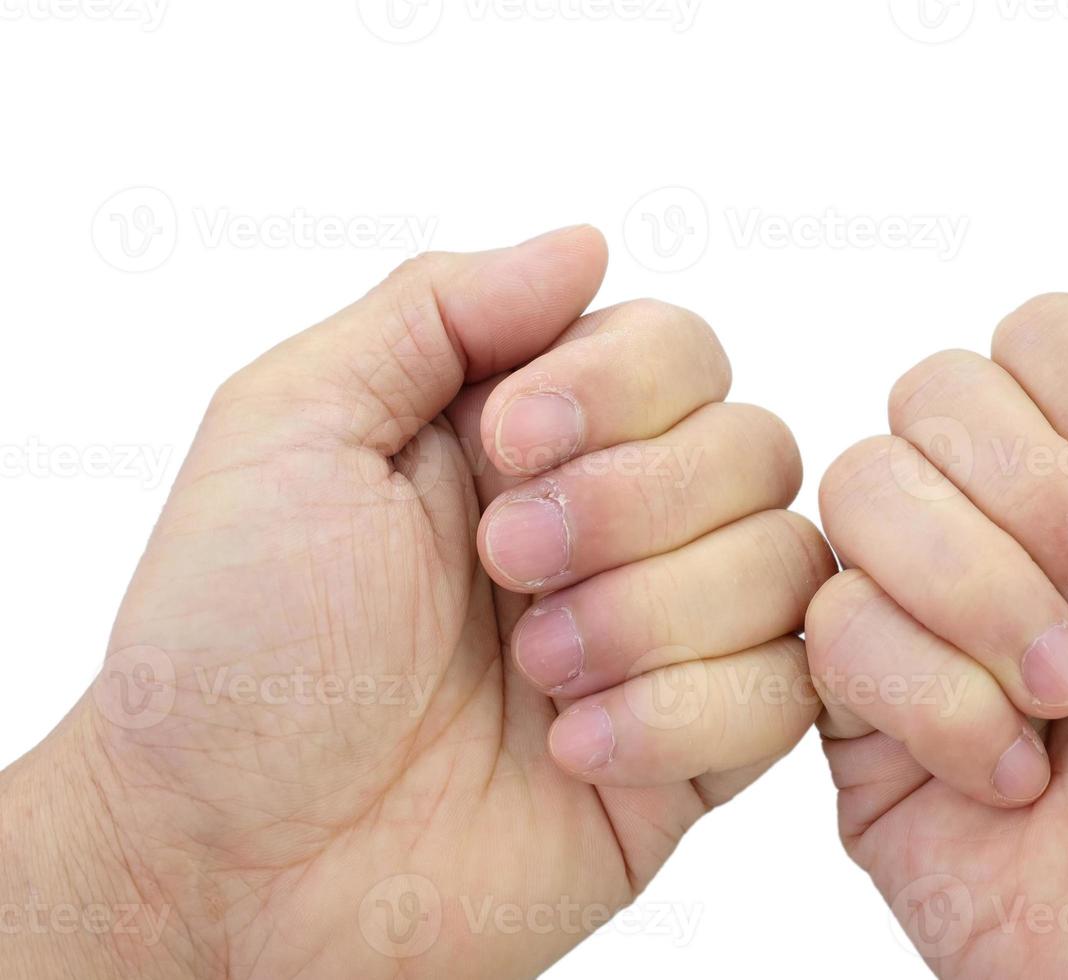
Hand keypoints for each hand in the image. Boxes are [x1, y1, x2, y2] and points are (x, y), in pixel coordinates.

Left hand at [0, 226, 832, 978]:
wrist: (232, 869)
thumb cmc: (232, 652)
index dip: (621, 384)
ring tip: (534, 674)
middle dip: (633, 504)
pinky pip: (788, 696)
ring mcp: (662, 640)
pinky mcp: (694, 755)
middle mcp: (612, 527)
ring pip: (787, 564)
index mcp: (527, 439)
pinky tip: (571, 753)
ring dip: (654, 616)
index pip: (677, 348)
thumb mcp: (291, 429)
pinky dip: (685, 715)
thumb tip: (585, 243)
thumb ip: (437, 309)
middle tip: (506, 566)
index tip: (509, 444)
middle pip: (755, 445)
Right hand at [807, 263, 1067, 977]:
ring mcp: (930, 613)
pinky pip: (828, 630)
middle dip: (1045, 502)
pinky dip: (935, 702)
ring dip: (983, 596)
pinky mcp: (865, 716)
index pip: (1041, 329)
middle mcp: (1017, 523)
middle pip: (932, 391)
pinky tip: (1017, 775)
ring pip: (860, 489)